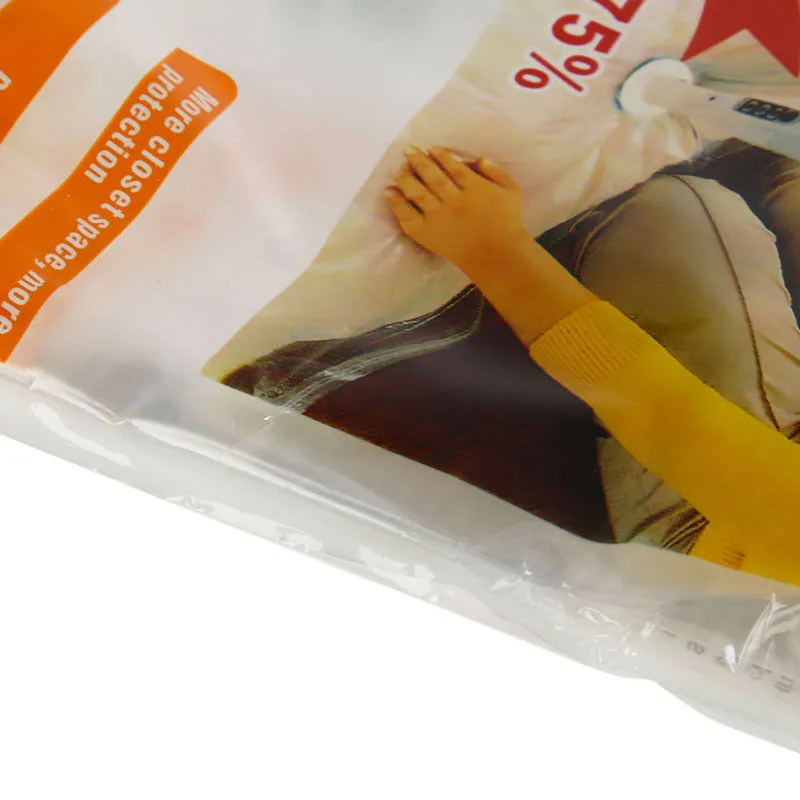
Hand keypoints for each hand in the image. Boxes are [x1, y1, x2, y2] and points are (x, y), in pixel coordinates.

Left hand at [386, 146, 594, 346]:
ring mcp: (438, 217)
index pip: (453, 167)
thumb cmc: (506, 223)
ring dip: (406, 179)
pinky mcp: (427, 233)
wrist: (496, 256)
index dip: (440, 156)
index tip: (431, 148)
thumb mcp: (511, 191)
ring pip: (418, 193)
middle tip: (408, 150)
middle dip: (419, 161)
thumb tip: (479, 158)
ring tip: (398, 170)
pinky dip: (397, 204)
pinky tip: (390, 192)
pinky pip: (408, 216)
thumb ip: (497, 172)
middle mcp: (453, 199)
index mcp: (474, 188)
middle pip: (432, 176)